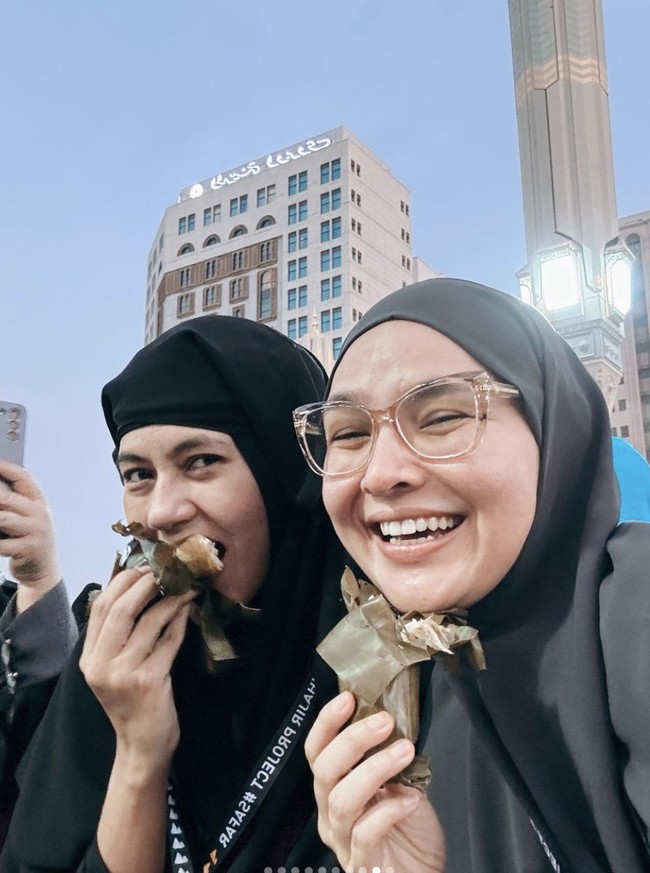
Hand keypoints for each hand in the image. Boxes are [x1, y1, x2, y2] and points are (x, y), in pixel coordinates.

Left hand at [0, 461, 60, 611]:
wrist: (43, 571)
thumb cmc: (31, 539)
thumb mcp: (30, 518)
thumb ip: (16, 503)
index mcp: (40, 502)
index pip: (24, 478)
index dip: (6, 469)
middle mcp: (40, 514)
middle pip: (8, 498)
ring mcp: (35, 531)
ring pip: (3, 518)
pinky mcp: (28, 549)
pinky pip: (1, 543)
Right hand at [80, 567, 194, 775]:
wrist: (142, 745)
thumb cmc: (132, 702)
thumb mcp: (114, 668)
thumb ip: (118, 635)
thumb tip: (136, 588)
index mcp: (89, 658)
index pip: (100, 607)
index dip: (123, 581)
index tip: (144, 568)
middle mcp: (101, 664)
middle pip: (120, 609)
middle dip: (146, 583)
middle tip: (167, 571)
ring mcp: (124, 673)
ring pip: (149, 621)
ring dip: (171, 599)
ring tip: (186, 588)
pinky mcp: (149, 680)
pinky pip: (169, 640)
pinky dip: (180, 621)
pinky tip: (189, 611)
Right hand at [305, 691, 445, 872]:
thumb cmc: (408, 830)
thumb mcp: (401, 784)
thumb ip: (390, 760)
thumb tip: (395, 724)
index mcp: (333, 789)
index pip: (317, 751)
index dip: (328, 723)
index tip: (348, 698)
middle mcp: (329, 813)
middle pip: (324, 771)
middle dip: (353, 740)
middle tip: (385, 721)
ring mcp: (342, 841)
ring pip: (342, 800)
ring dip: (375, 768)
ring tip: (405, 751)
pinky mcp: (361, 863)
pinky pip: (365, 832)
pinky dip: (389, 810)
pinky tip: (412, 799)